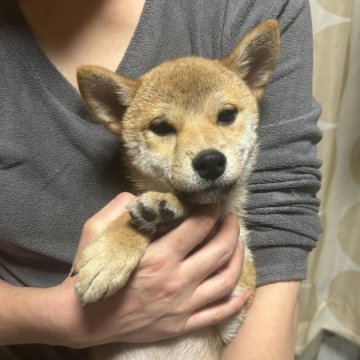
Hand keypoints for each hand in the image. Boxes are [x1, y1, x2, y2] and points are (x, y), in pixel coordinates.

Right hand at [57, 192, 249, 347]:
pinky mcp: (182, 324)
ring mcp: (183, 306)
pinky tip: (245, 290)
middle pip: (219, 251)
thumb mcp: (96, 231)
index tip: (216, 201)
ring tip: (239, 245)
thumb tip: (142, 198)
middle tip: (232, 220)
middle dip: (231, 230)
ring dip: (238, 259)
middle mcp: (177, 281)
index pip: (198, 227)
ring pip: (226, 281)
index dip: (212, 210)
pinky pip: (218, 314)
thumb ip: (119, 208)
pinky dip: (236, 302)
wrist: (85, 319)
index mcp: (159, 257)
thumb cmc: (92, 274)